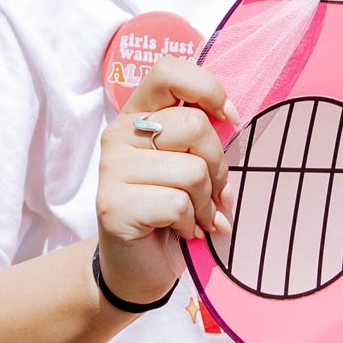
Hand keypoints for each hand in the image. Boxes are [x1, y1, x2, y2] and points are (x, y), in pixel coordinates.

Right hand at [95, 58, 232, 309]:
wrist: (138, 270)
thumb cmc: (172, 212)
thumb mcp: (188, 164)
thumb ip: (201, 137)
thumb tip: (231, 118)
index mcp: (138, 114)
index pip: (169, 71)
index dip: (208, 89)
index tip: (229, 119)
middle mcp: (118, 134)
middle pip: (194, 125)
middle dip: (218, 166)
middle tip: (212, 194)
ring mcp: (111, 169)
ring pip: (191, 170)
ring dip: (206, 202)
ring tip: (198, 217)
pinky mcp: (112, 205)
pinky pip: (178, 204)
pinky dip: (192, 224)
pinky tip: (183, 232)